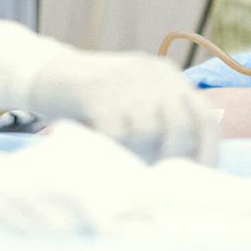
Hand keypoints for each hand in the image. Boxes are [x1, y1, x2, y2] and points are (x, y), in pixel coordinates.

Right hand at [28, 51, 217, 163]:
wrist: (44, 72)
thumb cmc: (93, 98)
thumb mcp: (134, 98)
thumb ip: (159, 120)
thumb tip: (185, 165)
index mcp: (167, 75)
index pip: (203, 116)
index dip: (207, 151)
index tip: (198, 178)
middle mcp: (153, 74)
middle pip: (181, 126)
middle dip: (170, 159)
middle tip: (152, 176)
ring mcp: (127, 82)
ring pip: (147, 135)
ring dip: (133, 155)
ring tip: (116, 156)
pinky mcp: (100, 93)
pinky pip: (115, 136)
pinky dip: (108, 151)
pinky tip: (97, 150)